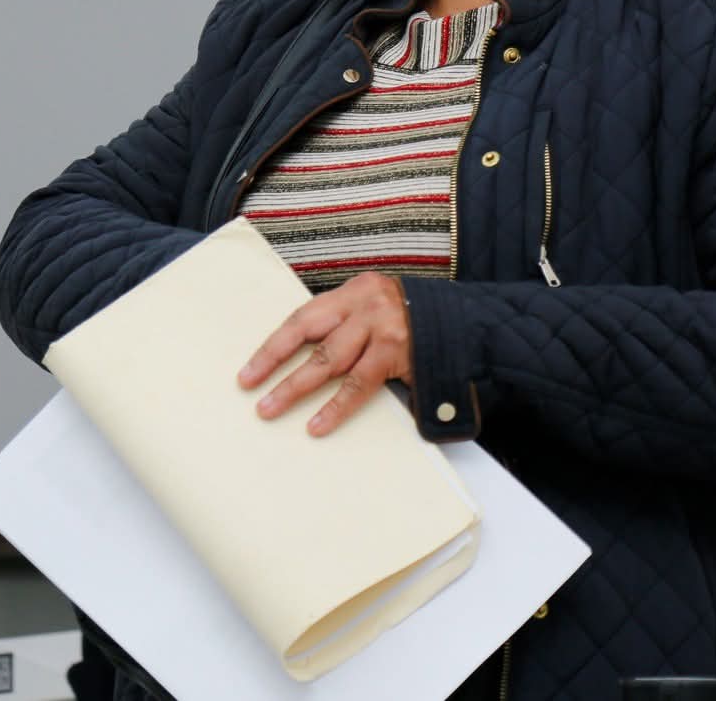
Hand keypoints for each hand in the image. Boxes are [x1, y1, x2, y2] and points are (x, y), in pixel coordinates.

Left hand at [237, 272, 413, 436]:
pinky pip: (359, 384)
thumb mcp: (377, 309)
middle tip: (251, 389)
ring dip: (297, 387)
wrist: (467, 324)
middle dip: (276, 364)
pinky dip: (336, 406)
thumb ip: (347, 325)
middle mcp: (364, 303)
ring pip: (329, 361)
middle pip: (309, 335)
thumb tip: (303, 359)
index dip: (274, 346)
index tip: (249, 371)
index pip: (303, 318)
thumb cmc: (414, 322)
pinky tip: (318, 424)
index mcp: (354, 291)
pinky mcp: (396, 352)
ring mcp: (381, 327)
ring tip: (271, 408)